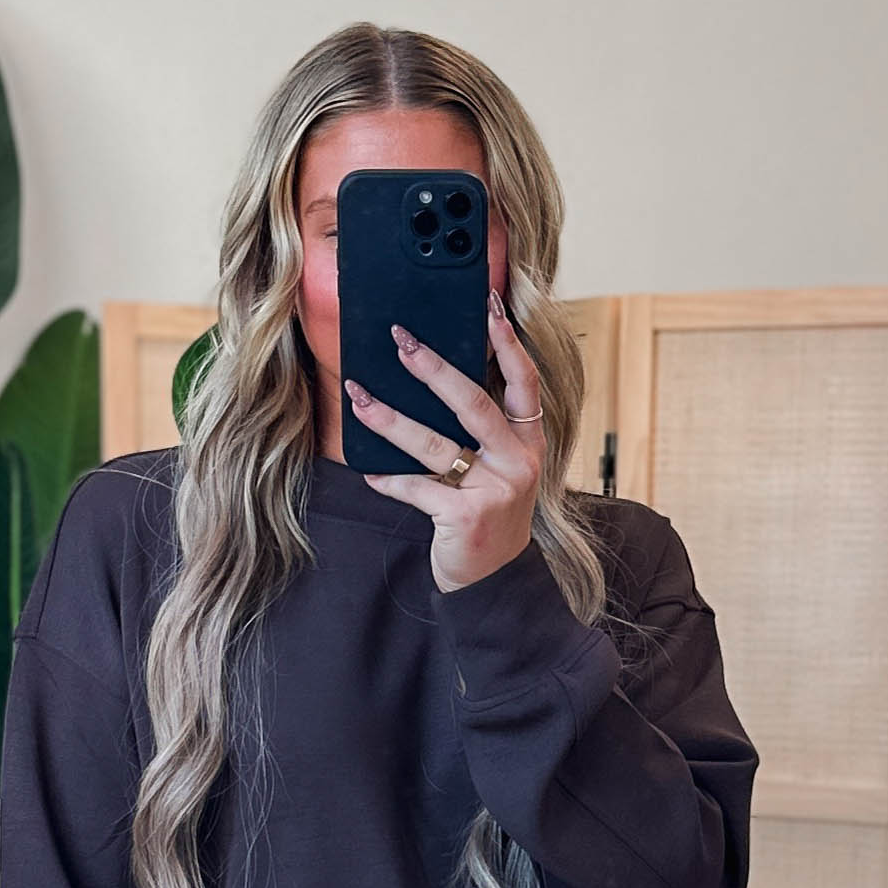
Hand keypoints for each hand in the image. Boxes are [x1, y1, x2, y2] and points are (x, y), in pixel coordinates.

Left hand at [345, 294, 543, 591]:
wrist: (494, 580)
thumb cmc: (488, 516)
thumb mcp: (499, 470)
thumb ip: (484, 431)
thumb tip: (439, 378)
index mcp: (529, 443)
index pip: (524, 382)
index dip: (508, 343)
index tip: (488, 307)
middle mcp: (517, 462)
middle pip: (474, 403)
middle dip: (433, 368)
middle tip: (401, 340)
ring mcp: (494, 490)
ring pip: (435, 444)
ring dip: (390, 419)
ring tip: (358, 397)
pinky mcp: (466, 516)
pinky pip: (417, 488)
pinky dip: (389, 480)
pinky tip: (369, 472)